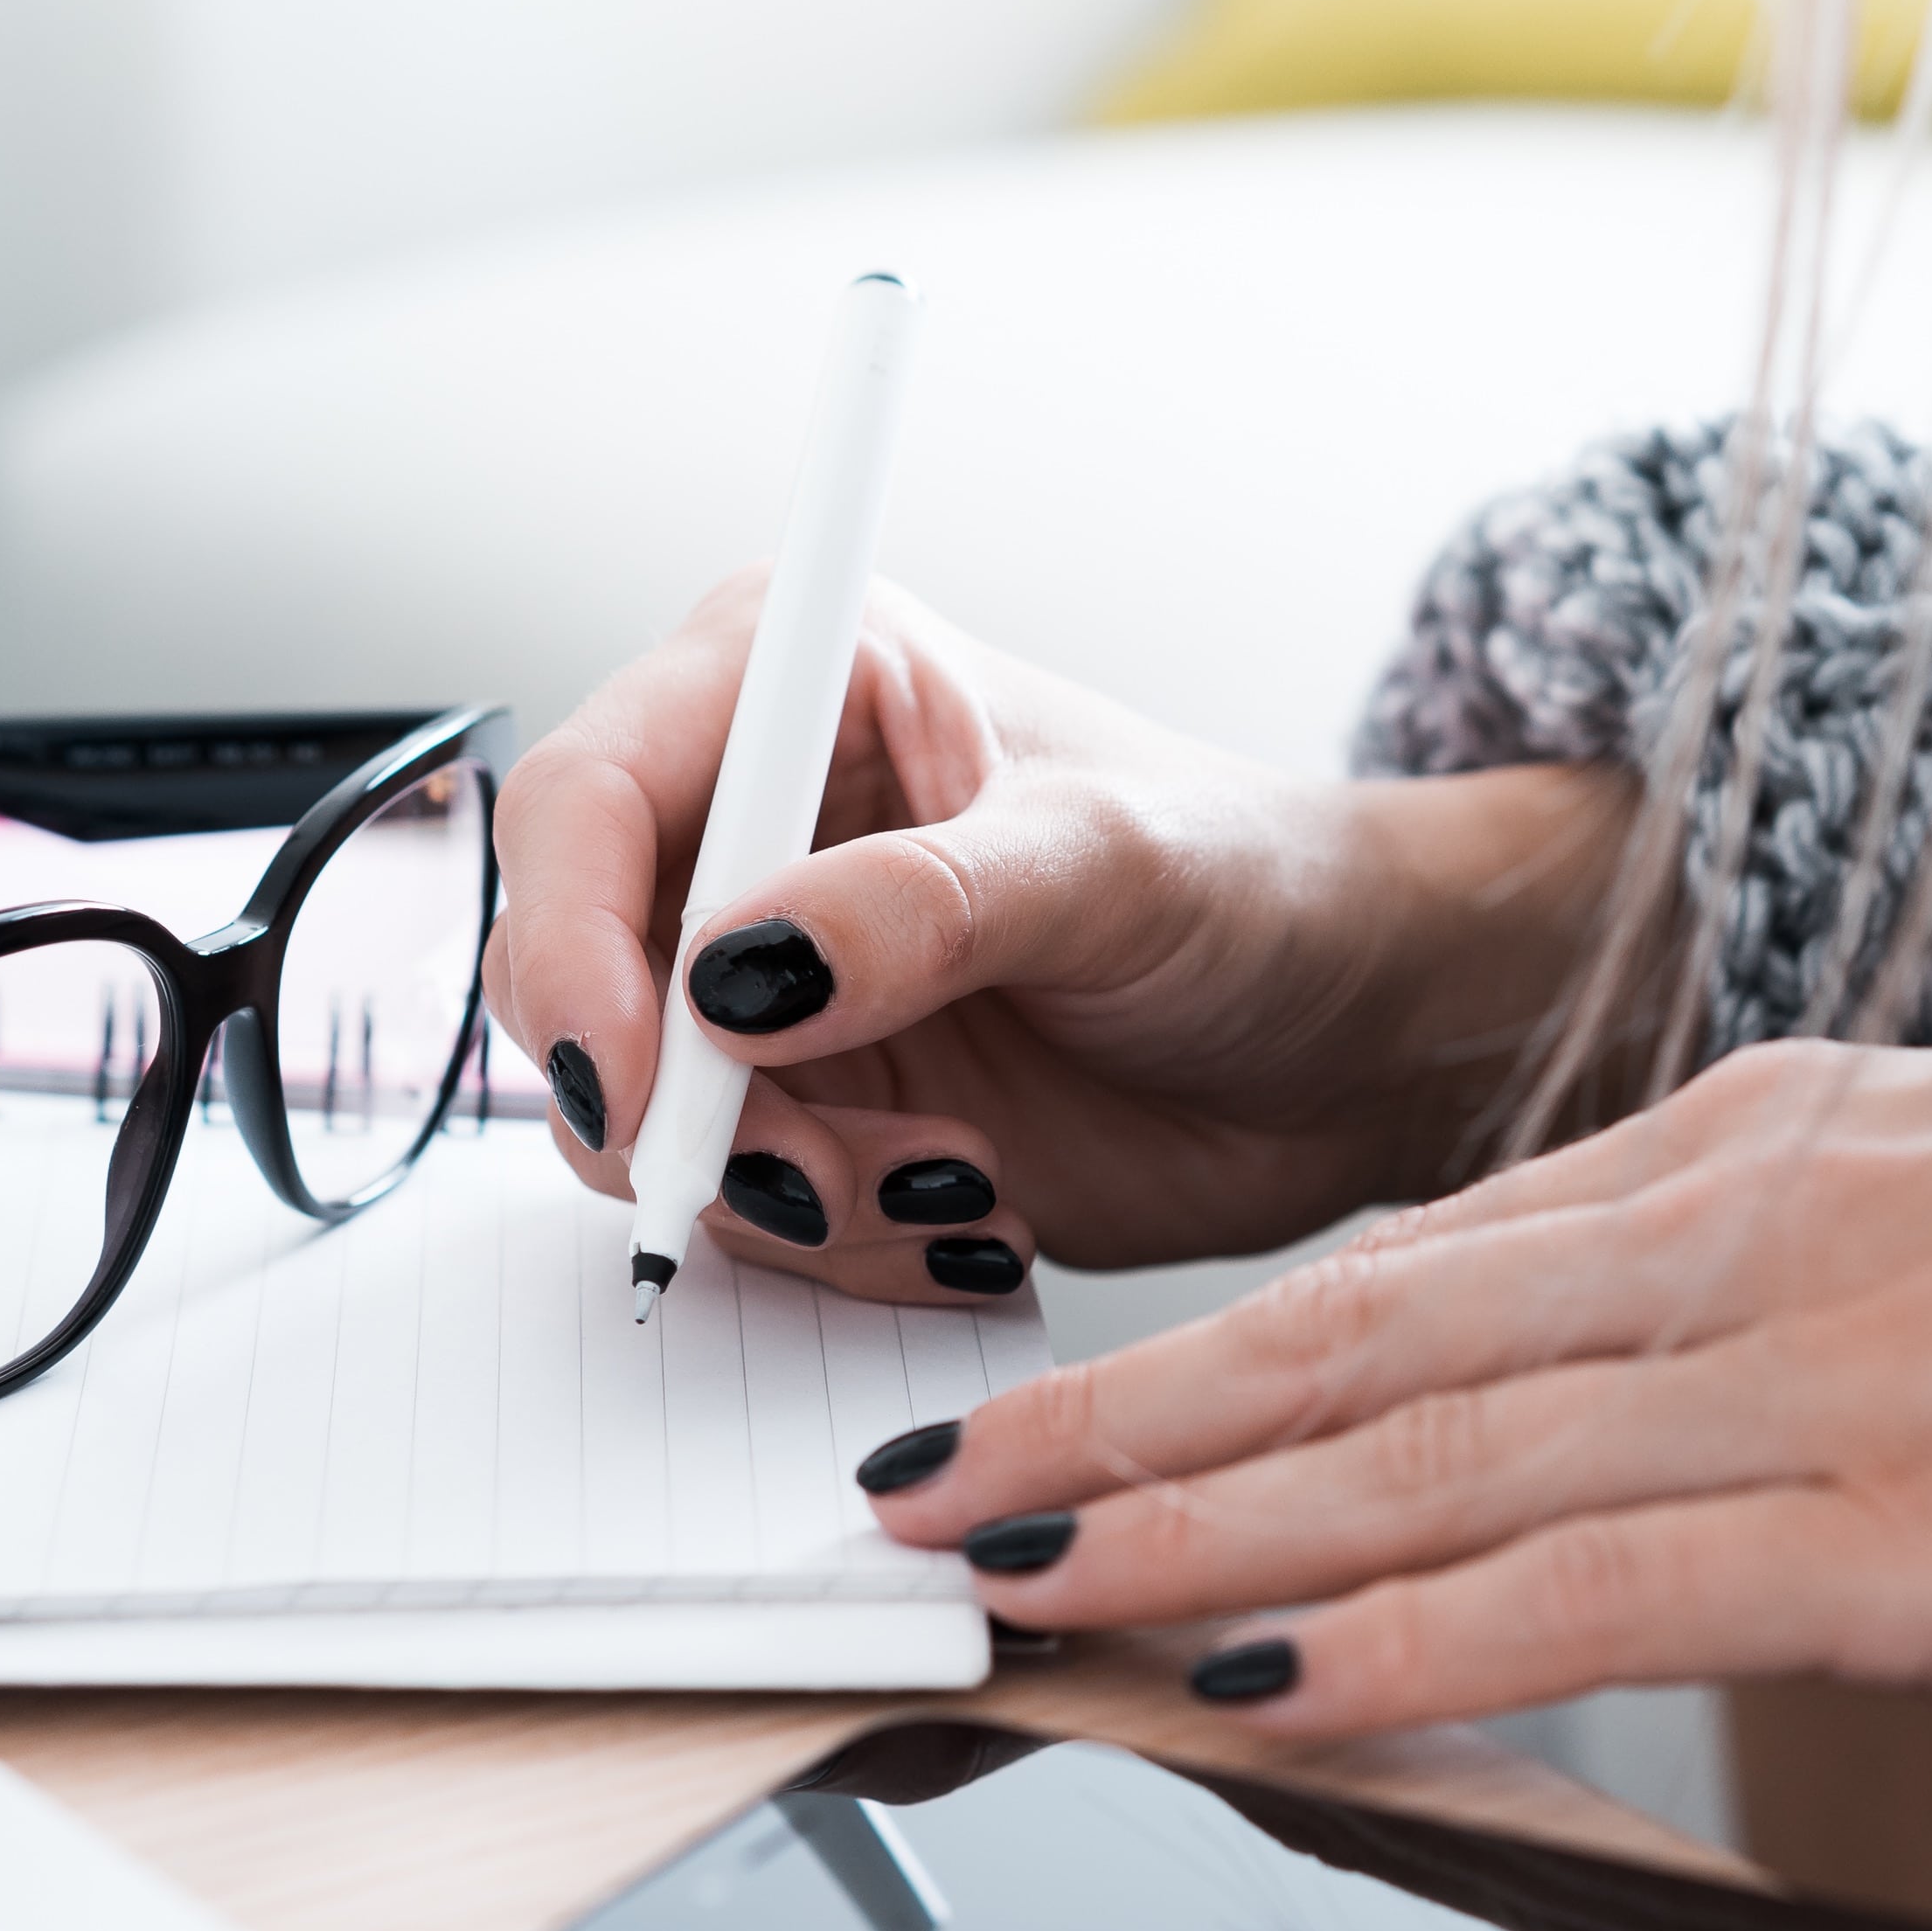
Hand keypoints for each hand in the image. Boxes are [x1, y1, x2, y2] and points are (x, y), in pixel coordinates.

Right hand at [482, 575, 1629, 1301]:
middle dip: (687, 1112)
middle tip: (827, 1176)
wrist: (1361, 1037)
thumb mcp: (1108, 870)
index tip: (642, 1083)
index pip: (584, 802)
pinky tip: (968, 1219)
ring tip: (955, 1188)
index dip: (570, 948)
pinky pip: (736, 1211)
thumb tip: (739, 973)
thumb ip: (922, 907)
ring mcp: (770, 984)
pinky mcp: (813, 1112)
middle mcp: (750, 828)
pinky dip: (832, 1245)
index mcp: (795, 685)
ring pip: (645, 1123)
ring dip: (782, 1196)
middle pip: (577, 981)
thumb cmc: (1262, 887)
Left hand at [864, 991, 1931, 1732]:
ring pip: (1418, 1460)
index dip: (1208, 1347)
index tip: (1062, 1402)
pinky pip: (1585, 1593)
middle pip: (1350, 1342)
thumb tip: (1671, 1372)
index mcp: (1752, 1154)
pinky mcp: (1899, 1538)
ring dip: (1187, 1530)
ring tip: (1005, 1582)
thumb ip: (1800, 1271)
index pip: (1411, 1263)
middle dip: (1115, 1424)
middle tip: (925, 1492)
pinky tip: (1254, 1684)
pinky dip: (1396, 1642)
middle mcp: (1730, 1239)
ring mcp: (1802, 1385)